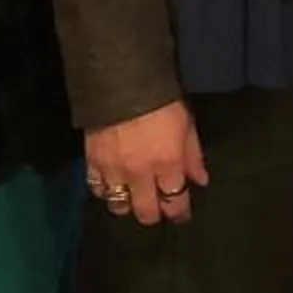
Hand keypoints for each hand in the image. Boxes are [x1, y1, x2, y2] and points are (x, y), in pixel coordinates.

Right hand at [84, 101, 206, 226]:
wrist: (120, 78)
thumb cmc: (161, 98)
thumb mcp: (186, 124)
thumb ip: (193, 156)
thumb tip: (200, 181)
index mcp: (168, 163)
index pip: (175, 202)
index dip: (179, 213)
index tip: (181, 214)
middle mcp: (140, 173)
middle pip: (146, 213)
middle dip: (154, 214)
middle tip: (157, 207)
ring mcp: (114, 170)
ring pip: (119, 206)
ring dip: (128, 204)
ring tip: (133, 195)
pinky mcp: (92, 162)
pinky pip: (97, 189)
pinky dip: (105, 191)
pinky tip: (112, 184)